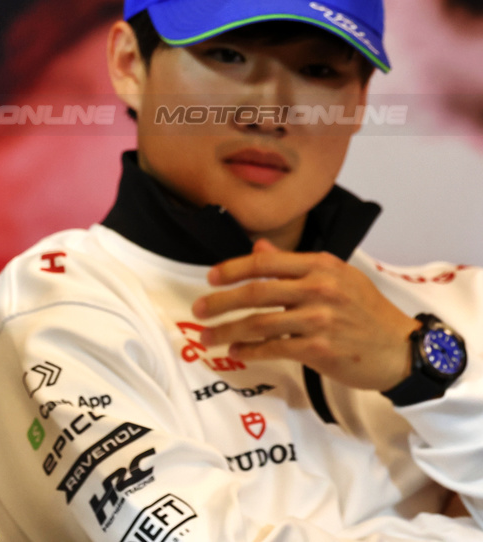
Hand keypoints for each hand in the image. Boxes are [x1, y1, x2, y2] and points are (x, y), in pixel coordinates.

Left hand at [192, 239, 419, 391]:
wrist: (402, 349)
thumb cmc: (367, 312)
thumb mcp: (337, 277)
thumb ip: (294, 265)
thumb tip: (258, 248)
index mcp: (321, 265)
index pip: (265, 263)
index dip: (232, 270)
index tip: (210, 279)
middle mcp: (318, 288)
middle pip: (255, 292)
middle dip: (219, 302)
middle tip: (198, 310)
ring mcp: (319, 319)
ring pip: (258, 323)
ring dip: (227, 331)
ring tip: (208, 337)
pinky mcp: (320, 349)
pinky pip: (273, 348)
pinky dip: (250, 351)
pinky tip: (237, 352)